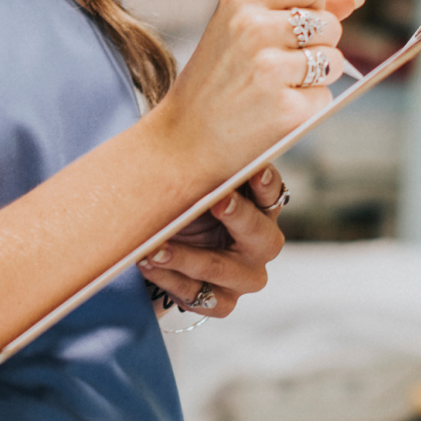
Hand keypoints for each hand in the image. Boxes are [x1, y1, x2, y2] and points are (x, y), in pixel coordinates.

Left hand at [140, 166, 288, 317]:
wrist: (164, 248)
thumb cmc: (184, 205)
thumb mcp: (193, 181)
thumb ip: (198, 156)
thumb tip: (180, 117)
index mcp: (262, 209)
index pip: (273, 194)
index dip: (266, 183)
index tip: (254, 169)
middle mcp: (261, 244)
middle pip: (261, 235)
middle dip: (239, 217)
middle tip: (217, 201)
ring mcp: (244, 277)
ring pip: (222, 269)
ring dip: (187, 257)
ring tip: (155, 247)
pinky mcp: (223, 303)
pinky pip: (198, 295)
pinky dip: (169, 280)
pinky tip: (147, 264)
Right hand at [144, 0, 364, 187]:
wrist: (182, 140)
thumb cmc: (213, 83)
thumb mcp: (238, 29)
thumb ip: (296, 7)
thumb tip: (354, 1)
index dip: (314, 2)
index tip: (294, 24)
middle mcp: (255, 29)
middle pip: (330, 23)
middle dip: (316, 45)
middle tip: (274, 65)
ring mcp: (271, 70)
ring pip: (334, 60)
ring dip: (315, 77)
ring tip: (274, 87)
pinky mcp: (287, 109)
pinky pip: (325, 96)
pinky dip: (307, 106)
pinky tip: (273, 109)